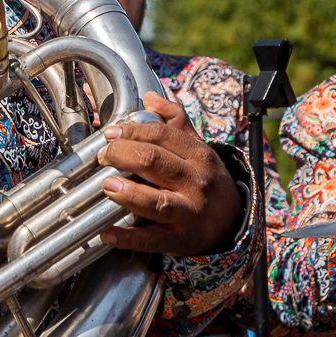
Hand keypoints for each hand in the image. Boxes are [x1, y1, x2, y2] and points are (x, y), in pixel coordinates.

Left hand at [98, 91, 243, 256]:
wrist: (232, 221)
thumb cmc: (204, 179)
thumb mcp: (197, 148)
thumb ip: (174, 120)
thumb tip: (151, 96)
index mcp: (199, 155)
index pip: (161, 136)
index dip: (132, 131)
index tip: (110, 132)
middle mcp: (196, 183)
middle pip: (155, 162)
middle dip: (123, 155)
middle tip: (102, 155)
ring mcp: (190, 213)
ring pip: (157, 202)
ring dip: (128, 193)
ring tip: (107, 185)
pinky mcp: (181, 240)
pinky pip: (153, 240)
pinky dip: (128, 238)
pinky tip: (107, 234)